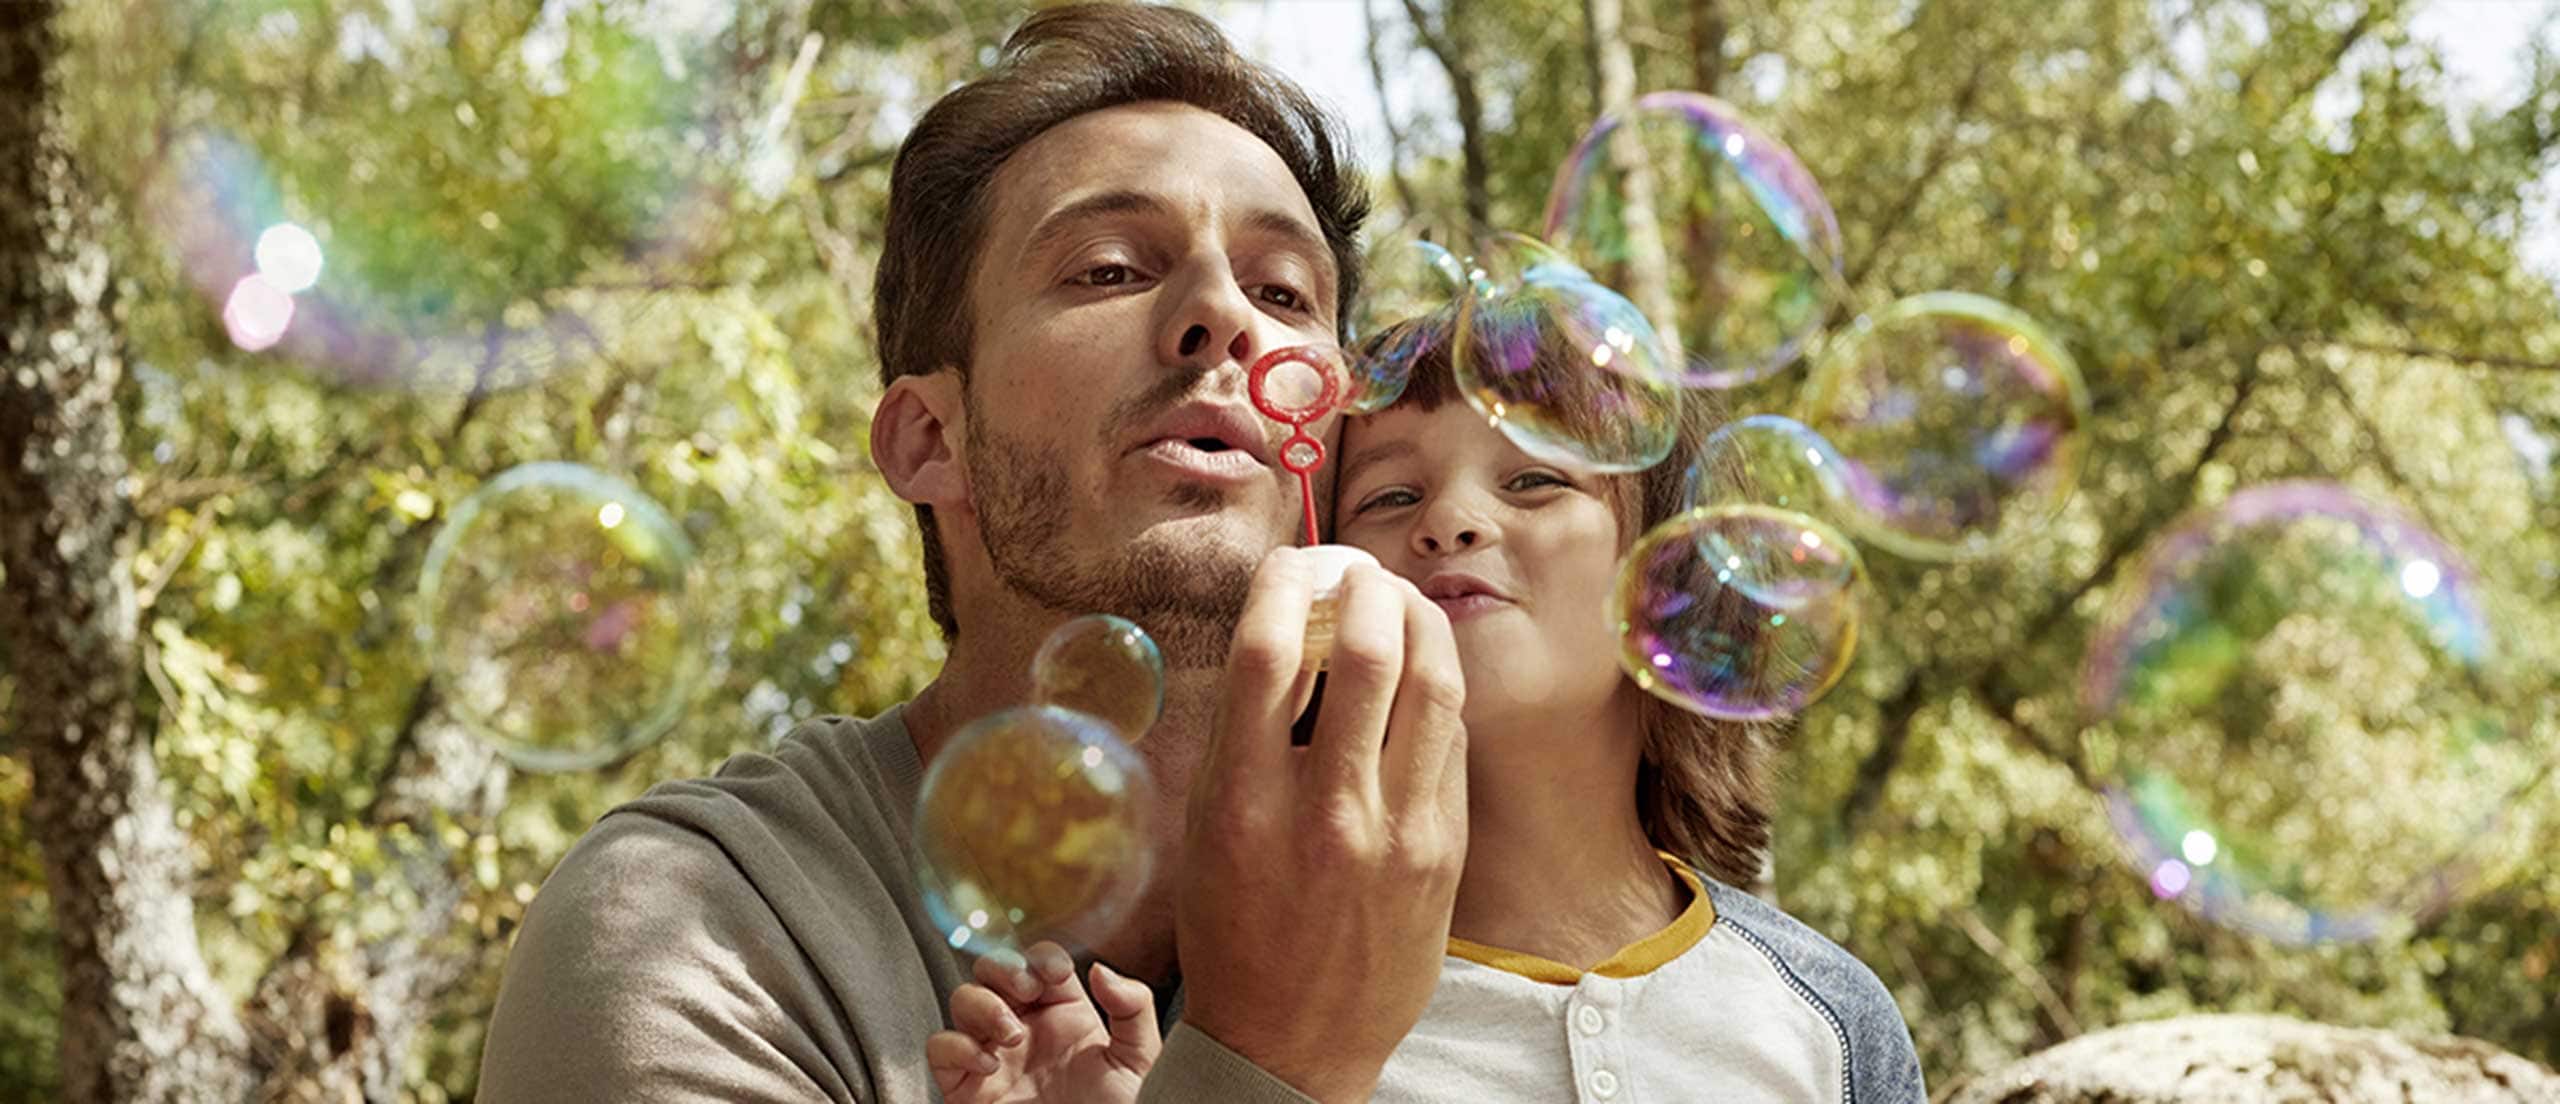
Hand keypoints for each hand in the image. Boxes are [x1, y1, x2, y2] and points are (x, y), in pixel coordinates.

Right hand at [926, 941, 1160, 1103]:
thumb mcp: (1138, 1059)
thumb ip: (1132, 1007)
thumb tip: (1101, 970)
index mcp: (1066, 1015)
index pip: (1041, 963)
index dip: (1043, 959)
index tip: (1056, 975)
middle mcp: (1026, 1029)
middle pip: (992, 969)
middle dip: (1003, 968)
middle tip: (1025, 991)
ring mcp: (994, 1055)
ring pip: (963, 999)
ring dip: (983, 1005)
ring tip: (1011, 1034)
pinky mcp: (967, 1087)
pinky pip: (940, 1048)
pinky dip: (957, 1046)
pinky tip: (988, 1064)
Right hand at [1172, 547, 1468, 1103]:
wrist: (1292, 1044)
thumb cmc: (1236, 930)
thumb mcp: (1208, 831)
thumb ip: (1242, 738)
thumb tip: (1282, 633)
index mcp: (1244, 802)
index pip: (1269, 653)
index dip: (1285, 582)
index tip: (1290, 562)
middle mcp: (1326, 811)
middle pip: (1367, 650)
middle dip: (1368, 584)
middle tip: (1360, 570)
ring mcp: (1397, 831)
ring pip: (1432, 682)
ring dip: (1419, 619)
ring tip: (1402, 601)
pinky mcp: (1444, 850)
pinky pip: (1450, 739)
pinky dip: (1435, 689)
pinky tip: (1420, 675)